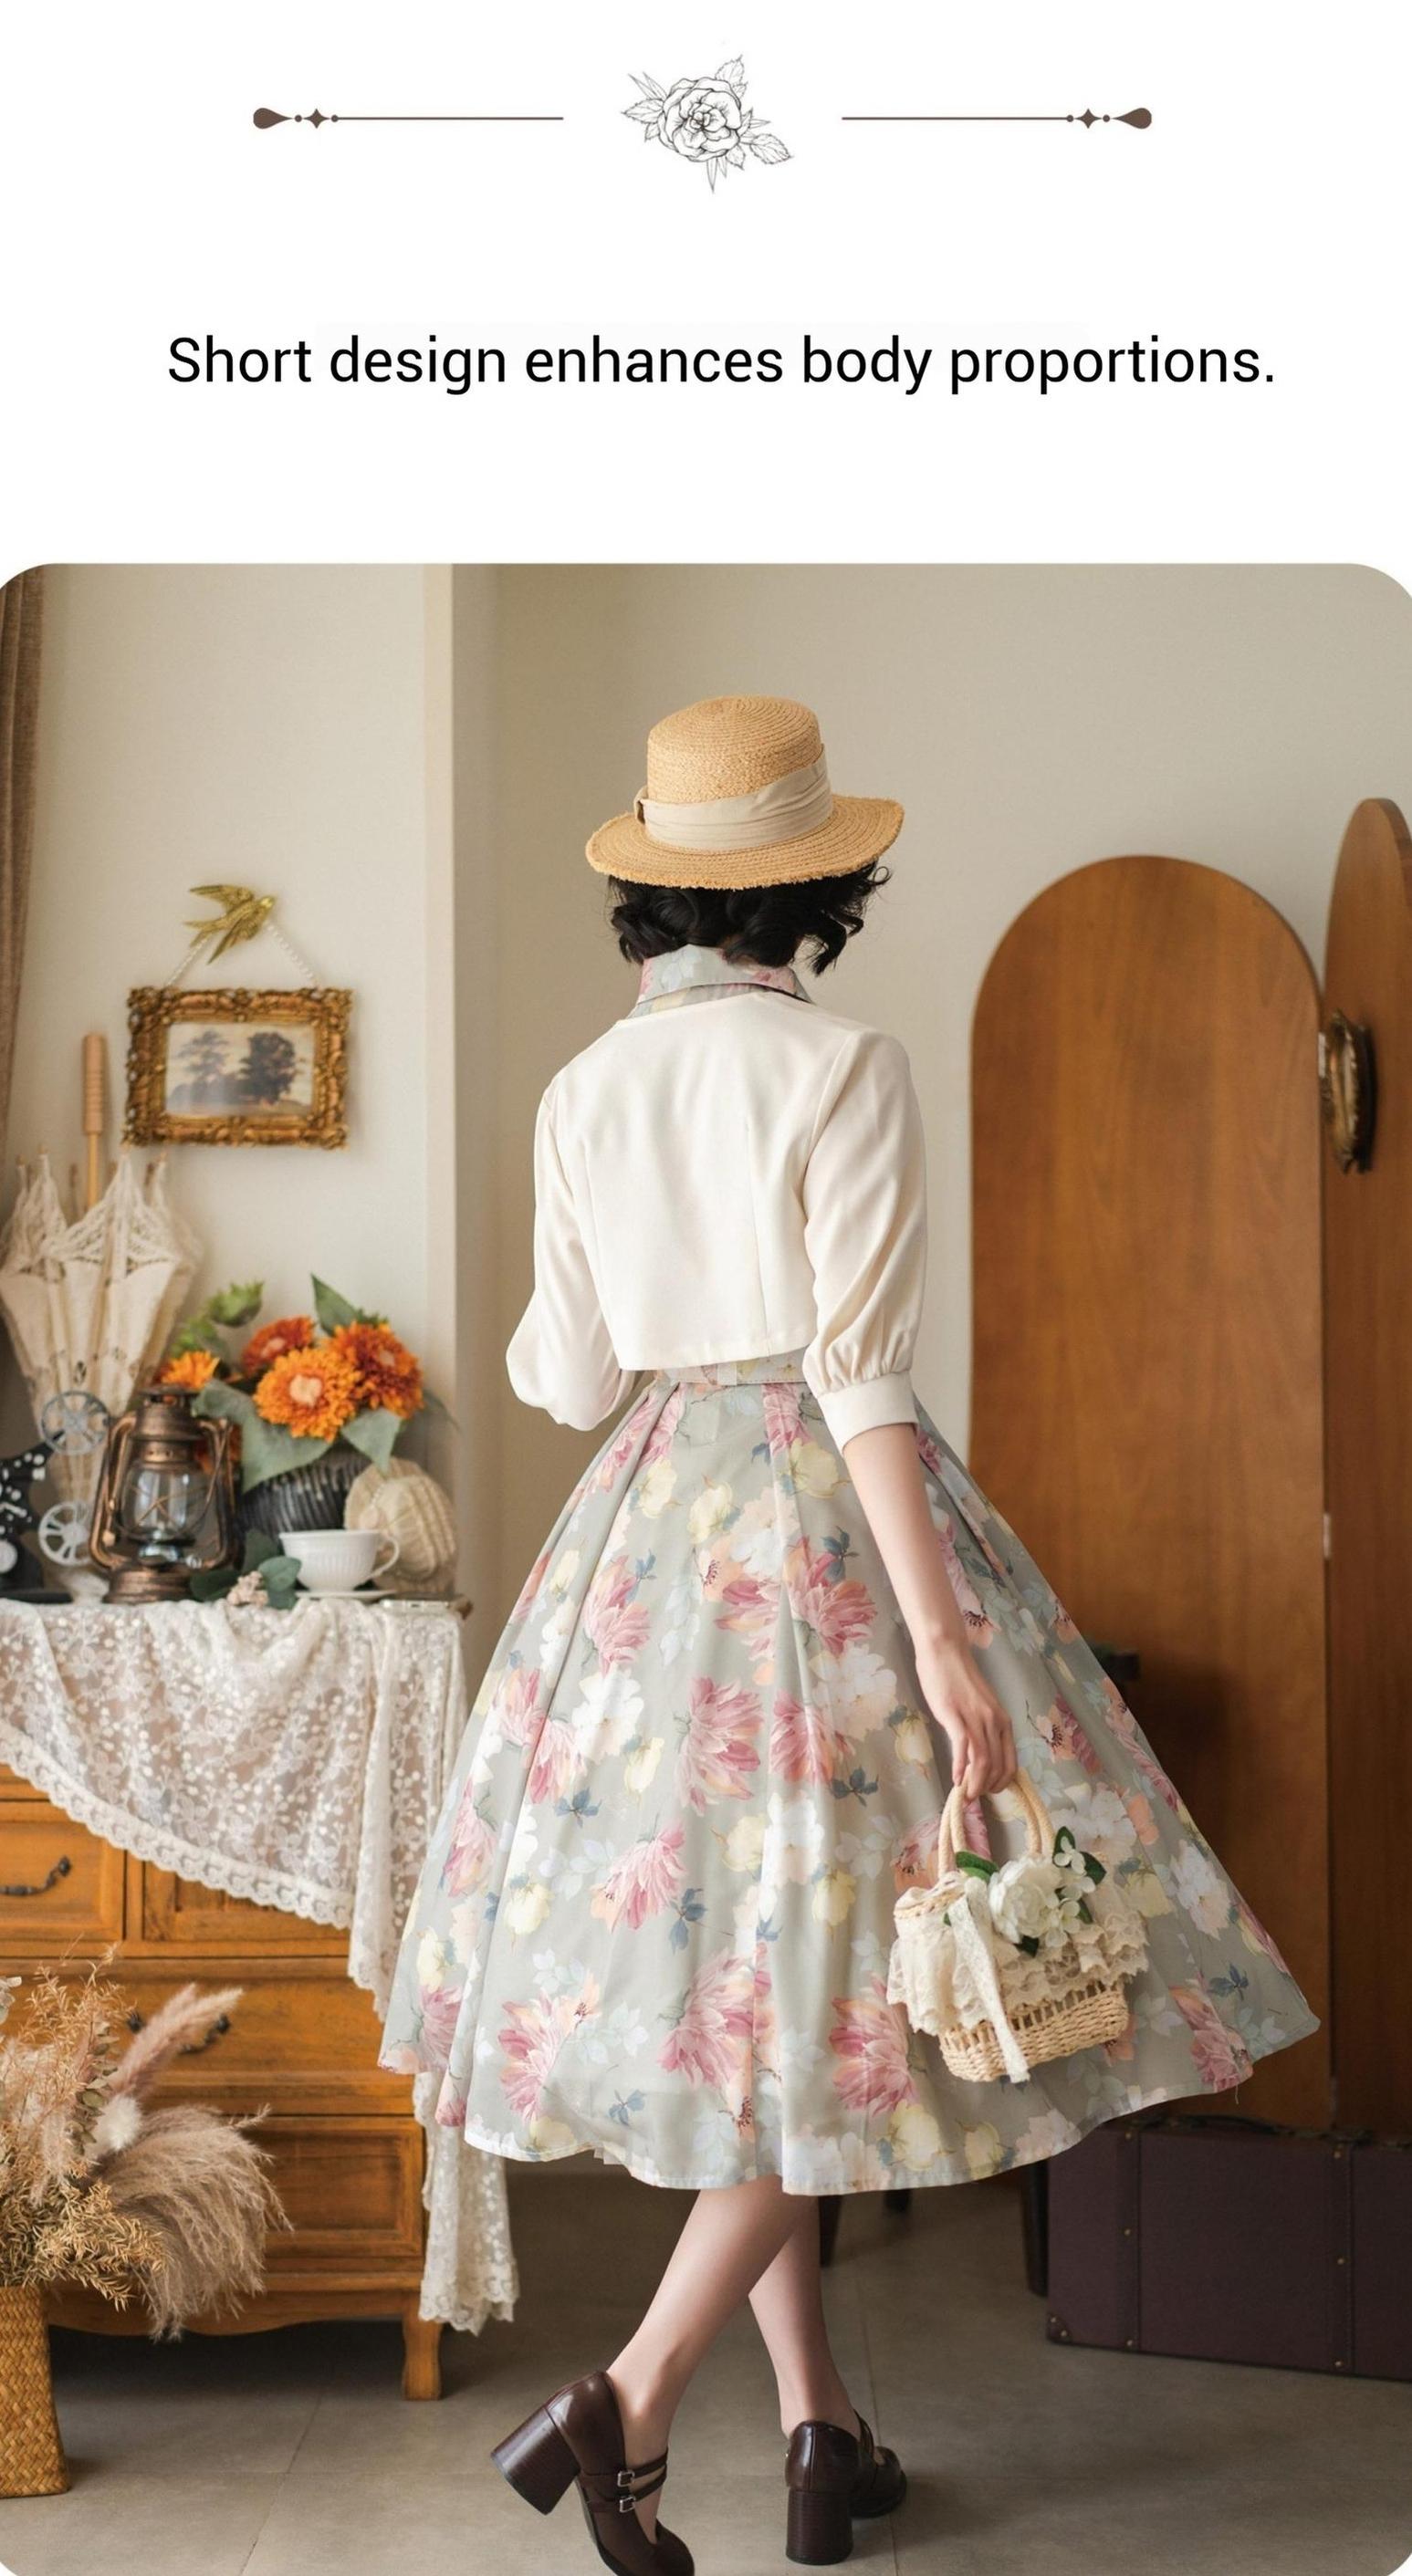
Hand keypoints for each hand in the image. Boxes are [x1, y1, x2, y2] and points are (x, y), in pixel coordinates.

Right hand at [914, 1636, 1016, 1800]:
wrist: (945, 1653)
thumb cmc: (959, 1679)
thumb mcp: (979, 1706)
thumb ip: (983, 1728)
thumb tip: (978, 1754)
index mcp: (1002, 1720)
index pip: (1010, 1761)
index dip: (1001, 1782)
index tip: (989, 1792)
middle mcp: (994, 1721)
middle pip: (997, 1765)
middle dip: (987, 1787)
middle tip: (974, 1798)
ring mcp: (975, 1718)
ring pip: (983, 1760)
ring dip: (975, 1783)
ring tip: (965, 1795)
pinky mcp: (955, 1715)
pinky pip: (963, 1748)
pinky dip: (960, 1768)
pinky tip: (955, 1779)